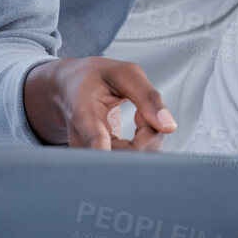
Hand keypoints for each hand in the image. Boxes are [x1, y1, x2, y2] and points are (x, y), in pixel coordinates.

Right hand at [24, 56, 174, 148]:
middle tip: (144, 111)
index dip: (106, 150)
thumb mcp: (122, 73)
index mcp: (83, 115)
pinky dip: (146, 143)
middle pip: (128, 157)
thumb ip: (147, 97)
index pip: (94, 140)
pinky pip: (136, 161)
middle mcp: (84, 144)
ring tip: (140, 114)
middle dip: (150, 135)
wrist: (68, 90)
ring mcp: (93, 158)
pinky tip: (138, 126)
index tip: (113, 157)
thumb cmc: (94, 80)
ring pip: (135, 162)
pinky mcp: (104, 163)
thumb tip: (169, 126)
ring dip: (149, 139)